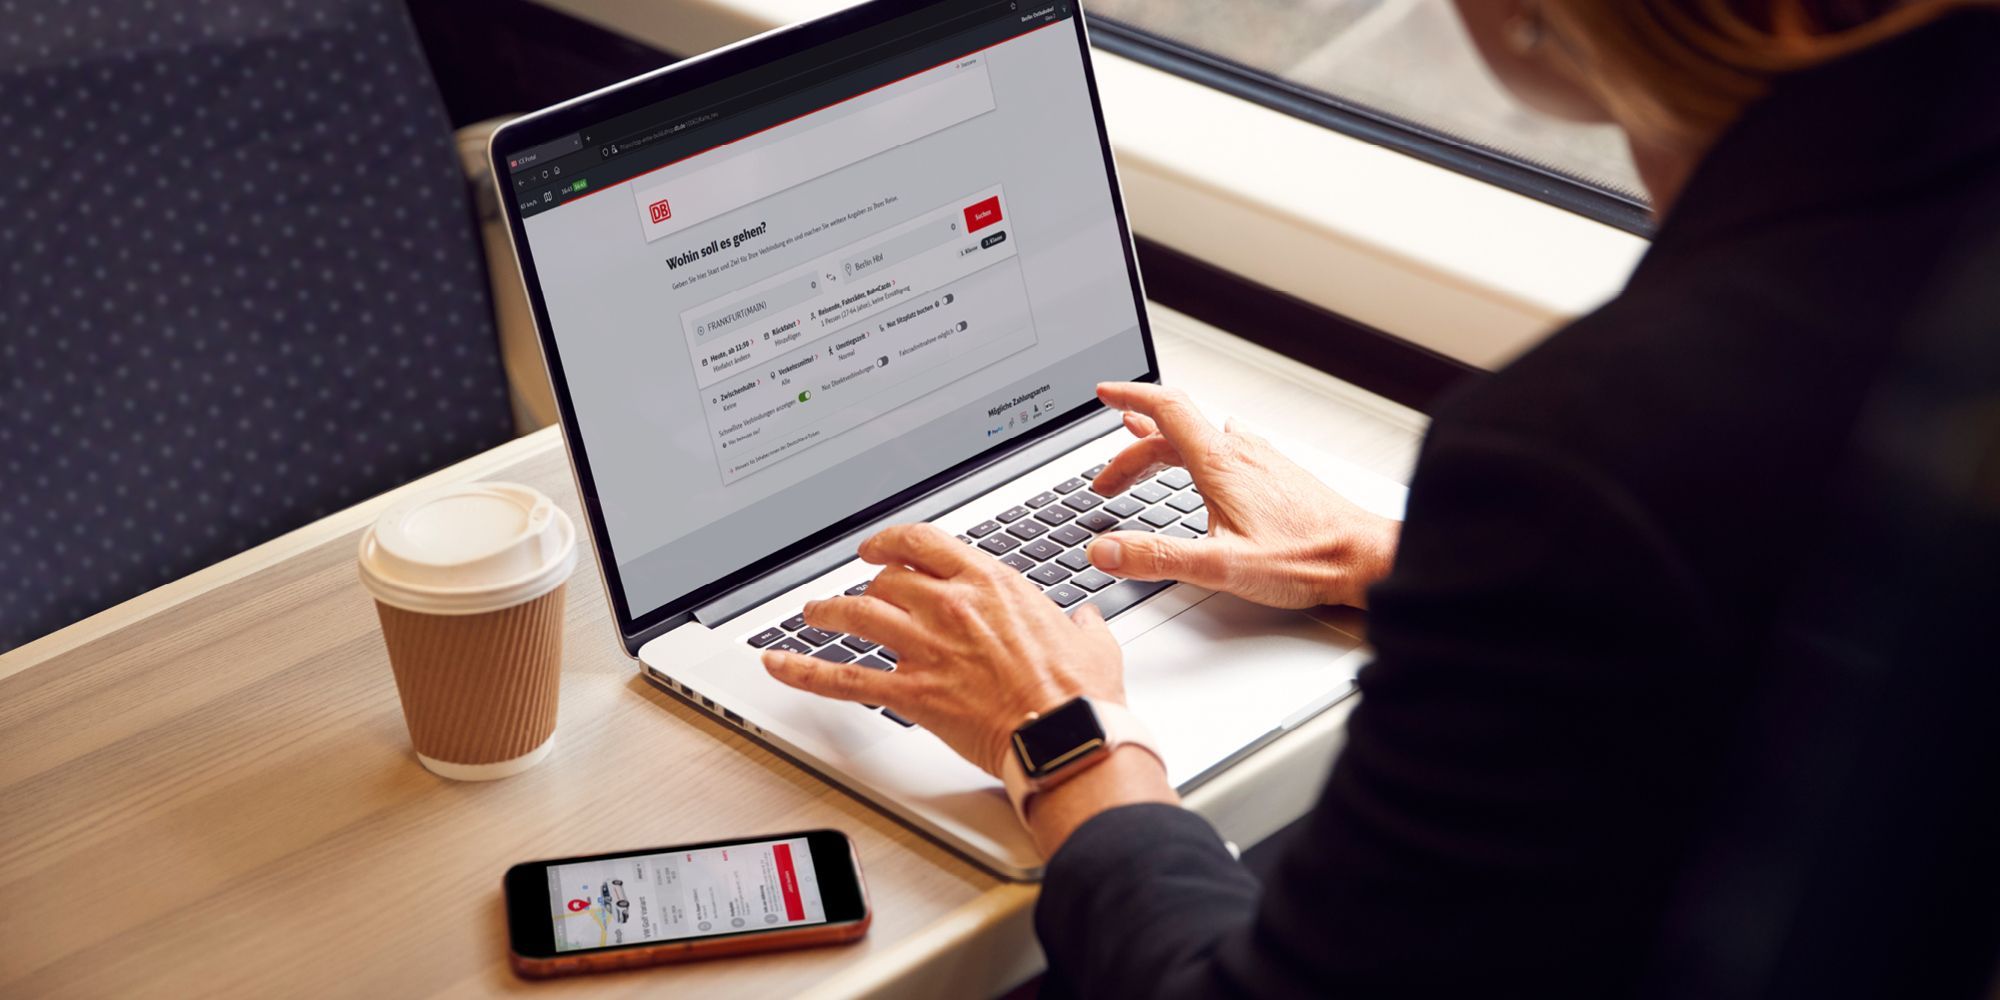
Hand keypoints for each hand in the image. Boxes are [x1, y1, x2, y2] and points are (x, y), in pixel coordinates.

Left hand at [759, 523, 1127, 777]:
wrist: (1065, 735)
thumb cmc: (1078, 693)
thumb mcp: (1090, 640)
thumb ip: (1080, 623)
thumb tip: (1082, 621)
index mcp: (990, 584)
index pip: (922, 543)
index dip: (891, 542)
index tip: (879, 548)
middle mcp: (951, 606)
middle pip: (886, 580)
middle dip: (867, 586)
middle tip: (858, 593)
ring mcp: (926, 648)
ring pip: (856, 616)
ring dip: (828, 613)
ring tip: (812, 614)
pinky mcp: (912, 692)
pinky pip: (844, 679)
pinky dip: (805, 671)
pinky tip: (779, 665)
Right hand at [1088, 382, 1399, 608]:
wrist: (1364, 557)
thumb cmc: (1305, 559)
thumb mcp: (1220, 566)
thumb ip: (1157, 558)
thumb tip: (1105, 551)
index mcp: (1220, 464)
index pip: (1166, 410)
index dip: (1130, 397)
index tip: (1104, 394)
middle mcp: (1241, 453)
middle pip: (1173, 433)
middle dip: (1132, 453)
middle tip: (1107, 482)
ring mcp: (1262, 460)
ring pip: (1201, 440)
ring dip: (1164, 448)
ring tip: (1144, 456)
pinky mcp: (1278, 474)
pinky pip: (1228, 448)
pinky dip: (1199, 452)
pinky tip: (1209, 463)